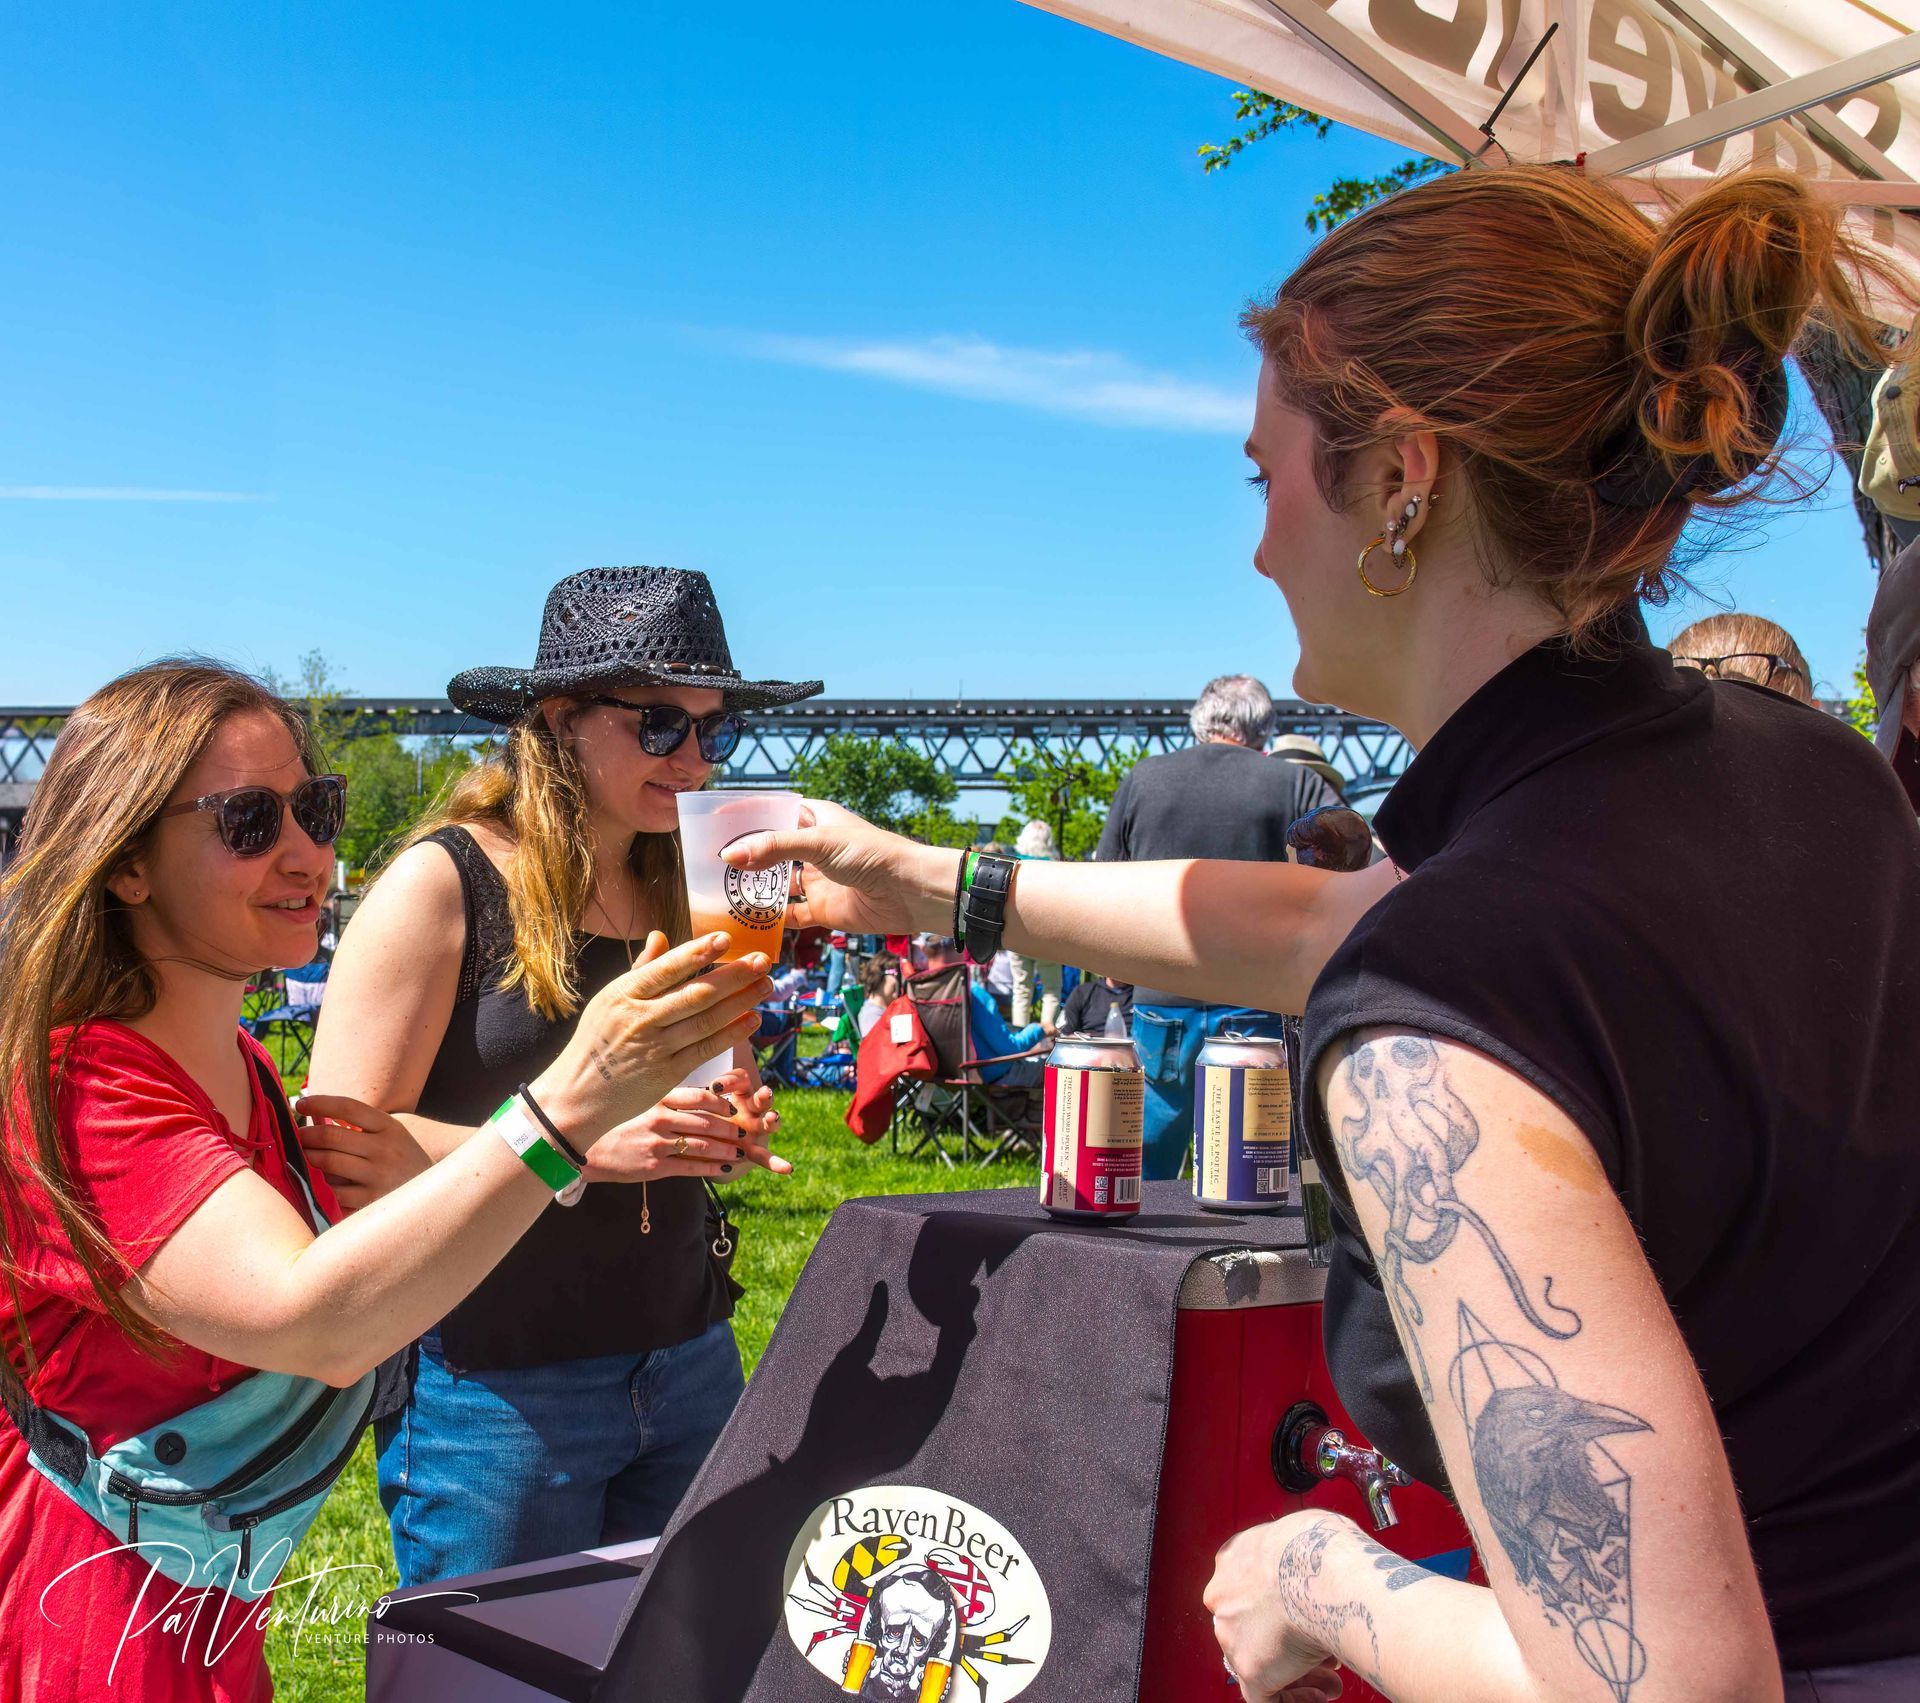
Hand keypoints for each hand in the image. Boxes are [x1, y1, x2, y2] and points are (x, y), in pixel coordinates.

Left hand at [294, 1095, 431, 1213]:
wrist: (430, 1195)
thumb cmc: (400, 1160)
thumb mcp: (390, 1135)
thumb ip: (359, 1125)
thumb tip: (315, 1115)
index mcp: (389, 1127)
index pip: (349, 1107)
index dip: (321, 1102)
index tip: (301, 1103)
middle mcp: (385, 1148)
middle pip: (331, 1135)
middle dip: (306, 1134)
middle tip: (296, 1136)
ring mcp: (378, 1175)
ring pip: (328, 1161)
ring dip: (308, 1157)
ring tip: (303, 1155)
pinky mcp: (371, 1199)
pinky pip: (334, 1190)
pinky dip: (321, 1184)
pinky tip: (317, 1181)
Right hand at [534, 931, 773, 1143]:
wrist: (579, 1092)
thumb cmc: (598, 1040)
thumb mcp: (609, 1000)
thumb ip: (641, 970)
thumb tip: (660, 934)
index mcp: (623, 994)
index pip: (666, 968)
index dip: (698, 953)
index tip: (727, 939)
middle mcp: (640, 1019)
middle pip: (695, 994)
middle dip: (734, 976)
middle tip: (764, 961)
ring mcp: (655, 1047)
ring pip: (706, 1020)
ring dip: (741, 1001)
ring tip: (766, 985)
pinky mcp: (667, 1073)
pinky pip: (706, 1049)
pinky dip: (732, 1033)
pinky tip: (752, 1019)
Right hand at [583, 1067, 792, 1182]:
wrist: (589, 1151)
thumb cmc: (619, 1124)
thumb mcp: (642, 1103)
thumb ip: (670, 1100)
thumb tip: (705, 1095)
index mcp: (657, 1100)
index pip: (699, 1096)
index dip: (722, 1102)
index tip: (735, 1106)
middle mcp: (659, 1119)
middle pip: (706, 1122)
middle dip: (731, 1128)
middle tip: (747, 1131)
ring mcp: (657, 1144)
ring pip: (702, 1146)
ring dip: (726, 1150)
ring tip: (741, 1152)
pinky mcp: (655, 1167)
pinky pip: (690, 1168)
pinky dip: (712, 1168)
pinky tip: (725, 1169)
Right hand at [720, 798, 955, 936]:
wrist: (911, 893)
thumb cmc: (873, 854)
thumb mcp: (820, 843)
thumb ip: (774, 848)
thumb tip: (729, 855)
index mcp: (815, 820)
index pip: (772, 813)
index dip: (745, 817)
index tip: (713, 823)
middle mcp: (813, 849)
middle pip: (769, 852)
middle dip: (743, 859)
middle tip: (706, 865)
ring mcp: (817, 880)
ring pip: (776, 885)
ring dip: (752, 891)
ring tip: (716, 895)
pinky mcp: (823, 910)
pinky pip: (789, 916)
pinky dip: (770, 922)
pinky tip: (744, 924)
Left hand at [1207, 1512, 1352, 1701]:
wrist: (1322, 1570)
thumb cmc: (1320, 1546)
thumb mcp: (1302, 1531)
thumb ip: (1295, 1555)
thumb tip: (1316, 1565)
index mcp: (1233, 1559)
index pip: (1249, 1592)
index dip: (1282, 1609)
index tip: (1307, 1615)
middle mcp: (1224, 1596)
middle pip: (1253, 1628)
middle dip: (1289, 1643)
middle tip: (1323, 1654)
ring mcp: (1232, 1635)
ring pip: (1259, 1663)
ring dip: (1297, 1674)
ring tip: (1332, 1679)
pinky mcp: (1249, 1669)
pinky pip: (1264, 1697)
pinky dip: (1292, 1701)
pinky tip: (1319, 1696)